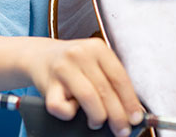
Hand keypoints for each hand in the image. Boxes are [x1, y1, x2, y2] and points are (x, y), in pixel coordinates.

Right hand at [26, 37, 143, 136]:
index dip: (130, 100)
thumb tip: (132, 110)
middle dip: (117, 115)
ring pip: (88, 98)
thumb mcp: (94, 63)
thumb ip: (111, 80)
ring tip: (97, 122)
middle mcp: (80, 53)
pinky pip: (63, 107)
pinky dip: (70, 115)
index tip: (136, 117)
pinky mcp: (48, 84)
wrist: (39, 56)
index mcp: (96, 47)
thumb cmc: (73, 64)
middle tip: (122, 130)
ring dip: (97, 117)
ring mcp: (63, 68)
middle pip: (105, 90)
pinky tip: (72, 109)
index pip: (119, 76)